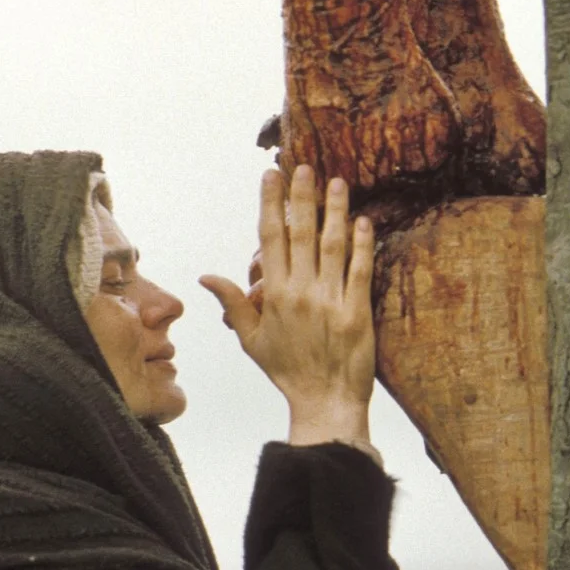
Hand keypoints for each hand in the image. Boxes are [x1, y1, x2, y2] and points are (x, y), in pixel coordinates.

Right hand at [200, 166, 375, 442]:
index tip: (271, 177)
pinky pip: (360, 271)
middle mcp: (300, 293)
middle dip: (302, 197)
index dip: (270, 205)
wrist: (325, 402)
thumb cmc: (287, 371)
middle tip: (304, 167)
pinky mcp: (357, 312)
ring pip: (331, 246)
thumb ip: (233, 303)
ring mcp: (330, 301)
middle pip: (300, 234)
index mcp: (273, 296)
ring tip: (337, 182)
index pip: (270, 240)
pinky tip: (362, 221)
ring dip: (334, 211)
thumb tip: (206, 275)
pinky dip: (362, 245)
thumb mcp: (251, 339)